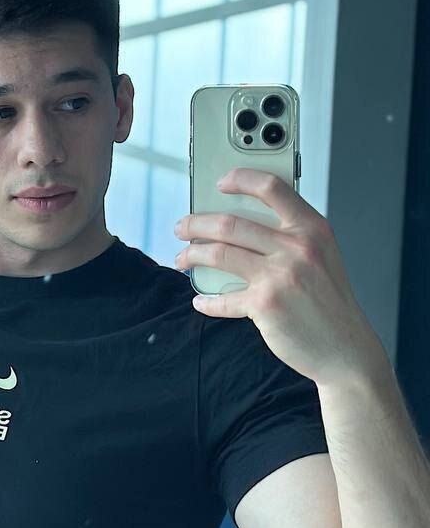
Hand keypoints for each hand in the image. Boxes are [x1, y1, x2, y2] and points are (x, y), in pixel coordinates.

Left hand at [173, 168, 387, 387]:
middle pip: (230, 222)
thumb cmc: (329, 302)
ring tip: (182, 258)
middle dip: (196, 224)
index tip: (220, 183)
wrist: (346, 348)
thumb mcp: (322, 256)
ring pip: (219, 252)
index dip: (241, 179)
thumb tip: (238, 224)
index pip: (272, 188)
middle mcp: (297, 247)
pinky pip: (222, 297)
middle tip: (182, 228)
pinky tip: (200, 300)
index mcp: (312, 229)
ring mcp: (280, 275)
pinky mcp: (264, 304)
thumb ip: (290, 236)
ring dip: (191, 254)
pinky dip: (206, 300)